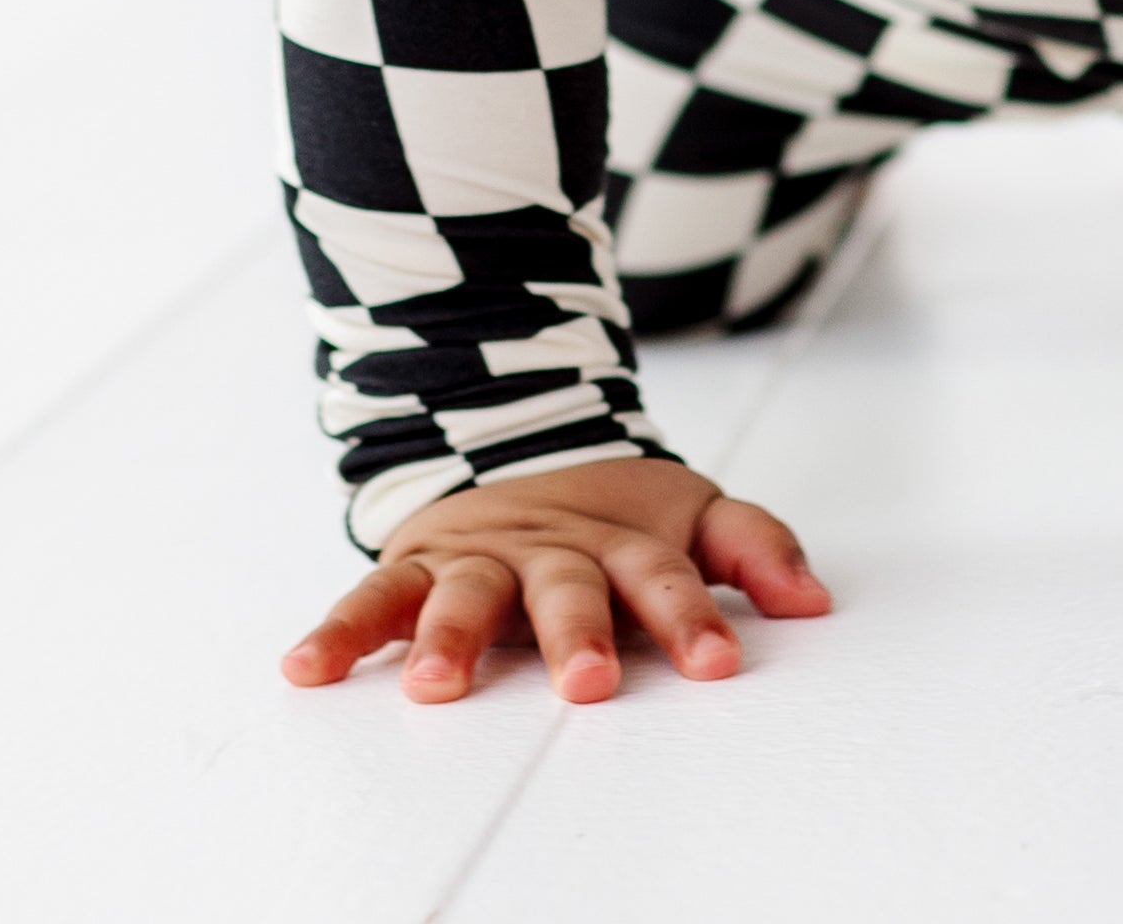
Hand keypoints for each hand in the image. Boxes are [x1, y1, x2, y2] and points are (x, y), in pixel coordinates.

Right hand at [278, 458, 828, 703]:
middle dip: (577, 635)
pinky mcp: (417, 562)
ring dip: (450, 636)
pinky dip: (339, 631)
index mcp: (621, 541)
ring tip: (439, 687)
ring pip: (464, 590)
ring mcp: (480, 554)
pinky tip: (307, 669)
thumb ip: (753, 549)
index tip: (719, 662)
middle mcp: (549, 549)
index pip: (665, 577)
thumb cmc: (611, 512)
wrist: (515, 434)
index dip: (692, 617)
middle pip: (566, 588)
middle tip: (586, 684)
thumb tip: (815, 602)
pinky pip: (372, 595)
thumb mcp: (690, 515)